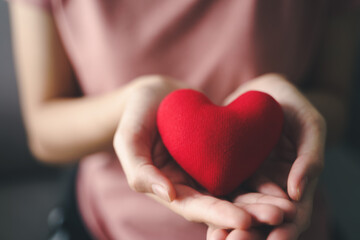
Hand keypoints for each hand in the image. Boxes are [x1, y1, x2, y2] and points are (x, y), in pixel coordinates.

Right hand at [113, 75, 294, 230]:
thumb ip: (139, 169)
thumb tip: (168, 194)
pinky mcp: (220, 156)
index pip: (194, 208)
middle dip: (250, 213)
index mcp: (168, 186)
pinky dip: (260, 181)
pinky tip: (282, 184)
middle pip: (221, 205)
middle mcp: (190, 185)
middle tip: (281, 216)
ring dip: (261, 201)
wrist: (157, 92)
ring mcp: (205, 172)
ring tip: (289, 206)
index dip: (219, 215)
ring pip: (236, 192)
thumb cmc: (137, 112)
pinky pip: (241, 171)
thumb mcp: (128, 137)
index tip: (246, 221)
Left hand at [213, 73, 325, 238]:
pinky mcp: (226, 173)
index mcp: (295, 182)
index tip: (274, 238)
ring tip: (217, 238)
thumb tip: (298, 193)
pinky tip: (205, 219)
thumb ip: (310, 157)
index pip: (294, 216)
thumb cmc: (288, 103)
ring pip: (239, 213)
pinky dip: (215, 209)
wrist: (256, 92)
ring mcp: (246, 182)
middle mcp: (270, 189)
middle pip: (263, 221)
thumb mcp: (308, 123)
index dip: (286, 230)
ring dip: (229, 228)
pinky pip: (220, 194)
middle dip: (251, 235)